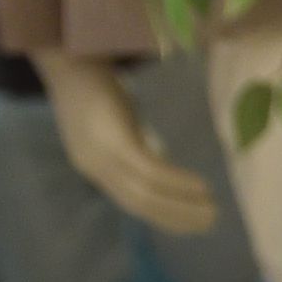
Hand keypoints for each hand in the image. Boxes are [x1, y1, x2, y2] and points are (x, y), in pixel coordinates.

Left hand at [42, 52, 222, 233]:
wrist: (69, 55)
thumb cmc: (91, 82)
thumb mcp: (109, 121)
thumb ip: (127, 142)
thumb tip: (159, 156)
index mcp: (92, 164)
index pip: (129, 202)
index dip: (162, 217)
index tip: (191, 226)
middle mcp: (95, 166)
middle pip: (138, 205)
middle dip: (176, 218)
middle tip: (210, 224)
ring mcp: (103, 155)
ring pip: (145, 194)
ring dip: (182, 205)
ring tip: (211, 210)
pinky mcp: (115, 140)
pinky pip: (150, 170)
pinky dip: (177, 182)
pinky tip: (200, 186)